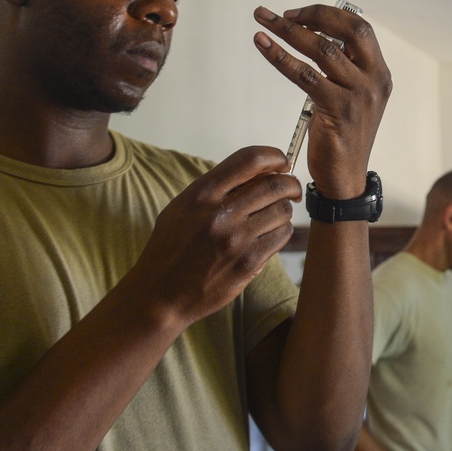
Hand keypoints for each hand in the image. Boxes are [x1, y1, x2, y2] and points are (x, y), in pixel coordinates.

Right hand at [131, 146, 299, 323]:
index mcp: (201, 194)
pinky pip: (281, 236)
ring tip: (275, 215)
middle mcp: (220, 213)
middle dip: (290, 184)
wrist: (159, 294)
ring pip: (282, 211)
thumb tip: (258, 172)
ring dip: (284, 209)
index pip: (249, 160)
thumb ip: (216, 188)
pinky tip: (271, 234)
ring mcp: (236, 239)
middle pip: (274, 185)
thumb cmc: (170, 249)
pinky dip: (282, 231)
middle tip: (292, 188)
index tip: (282, 161)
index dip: (274, 156)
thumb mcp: (182, 207)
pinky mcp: (248, 263)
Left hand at [254, 4, 391, 196]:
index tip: (299, 14)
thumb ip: (343, 71)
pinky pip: (305, 75)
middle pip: (348, 31)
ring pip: (322, 50)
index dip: (329, 15)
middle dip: (312, 15)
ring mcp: (360, 95)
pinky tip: (264, 45)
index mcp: (379, 74)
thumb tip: (316, 39)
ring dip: (288, 31)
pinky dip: (280, 56)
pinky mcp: (339, 110)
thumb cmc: (342, 138)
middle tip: (281, 14)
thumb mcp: (351, 98)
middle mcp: (374, 81)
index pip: (360, 29)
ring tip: (263, 21)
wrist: (345, 178)